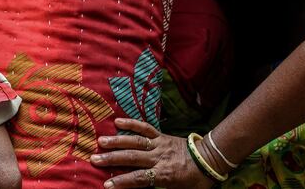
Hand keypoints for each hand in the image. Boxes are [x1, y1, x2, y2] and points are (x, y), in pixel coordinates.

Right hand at [90, 118, 213, 188]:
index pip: (139, 179)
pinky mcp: (161, 136)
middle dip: (112, 159)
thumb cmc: (195, 180)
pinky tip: (117, 121)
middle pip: (132, 158)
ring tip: (100, 141)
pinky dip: (132, 123)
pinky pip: (145, 128)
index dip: (123, 182)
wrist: (210, 160)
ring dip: (117, 141)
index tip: (107, 185)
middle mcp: (159, 158)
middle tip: (94, 159)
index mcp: (164, 175)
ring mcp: (159, 144)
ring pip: (135, 142)